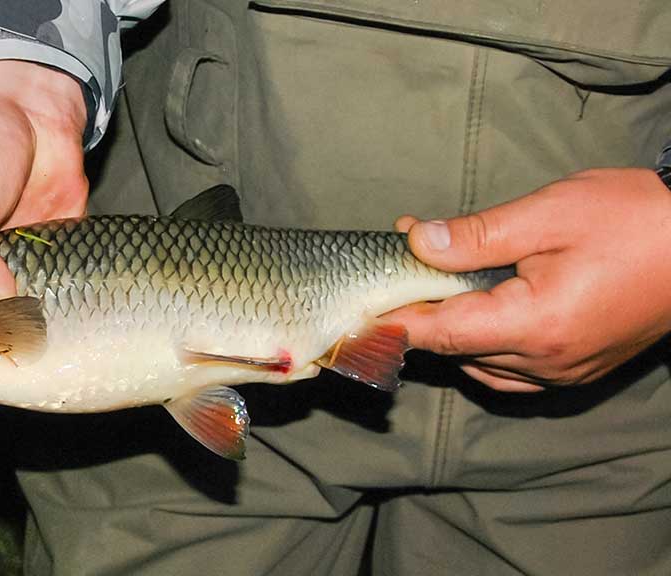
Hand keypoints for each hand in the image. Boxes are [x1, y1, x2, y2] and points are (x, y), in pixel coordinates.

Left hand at [386, 168, 670, 391]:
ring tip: (437, 282)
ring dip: (452, 329)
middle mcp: (546, 363)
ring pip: (481, 364)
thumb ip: (477, 235)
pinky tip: (479, 312)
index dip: (394, 323)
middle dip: (421, 313)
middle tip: (400, 267)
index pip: (441, 334)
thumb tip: (417, 242)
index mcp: (535, 326)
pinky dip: (484, 345)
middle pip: (457, 349)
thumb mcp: (549, 213)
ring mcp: (566, 372)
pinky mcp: (580, 368)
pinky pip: (512, 370)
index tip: (357, 313)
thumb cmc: (635, 219)